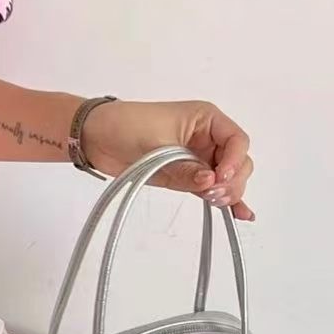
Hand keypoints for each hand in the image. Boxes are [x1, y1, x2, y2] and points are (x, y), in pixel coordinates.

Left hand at [80, 100, 254, 221]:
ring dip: (228, 192)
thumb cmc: (125, 126)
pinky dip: (224, 200)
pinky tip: (239, 215)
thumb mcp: (156, 145)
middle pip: (238, 161)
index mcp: (205, 119)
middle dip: (232, 180)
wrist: (94, 137)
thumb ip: (184, 167)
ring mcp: (198, 158)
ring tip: (215, 202)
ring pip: (227, 178)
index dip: (235, 159)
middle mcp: (206, 138)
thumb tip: (210, 182)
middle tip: (213, 194)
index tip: (221, 176)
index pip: (236, 139)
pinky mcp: (186, 176)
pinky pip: (210, 188)